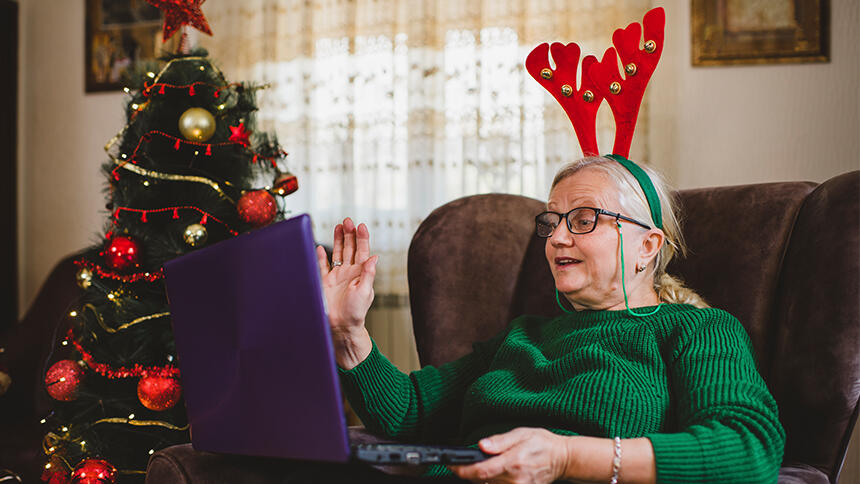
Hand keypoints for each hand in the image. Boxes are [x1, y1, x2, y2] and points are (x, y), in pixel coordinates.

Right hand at [315, 218, 376, 367]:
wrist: (341, 327)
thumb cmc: (356, 313)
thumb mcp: (365, 292)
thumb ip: (369, 274)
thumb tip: (375, 257)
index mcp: (361, 273)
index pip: (363, 251)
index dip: (362, 238)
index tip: (361, 226)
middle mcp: (349, 272)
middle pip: (350, 248)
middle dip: (349, 234)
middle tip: (347, 220)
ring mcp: (337, 276)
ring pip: (338, 252)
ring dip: (339, 239)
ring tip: (339, 225)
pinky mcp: (324, 282)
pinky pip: (322, 265)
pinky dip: (321, 256)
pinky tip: (320, 246)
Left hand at [449, 428, 570, 483]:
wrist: (562, 458)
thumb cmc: (543, 444)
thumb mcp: (521, 434)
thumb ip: (500, 441)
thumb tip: (482, 446)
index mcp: (513, 462)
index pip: (481, 471)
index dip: (463, 470)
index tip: (452, 466)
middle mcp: (515, 480)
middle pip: (482, 482)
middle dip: (469, 473)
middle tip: (462, 463)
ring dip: (480, 478)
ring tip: (482, 466)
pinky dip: (492, 482)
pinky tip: (493, 475)